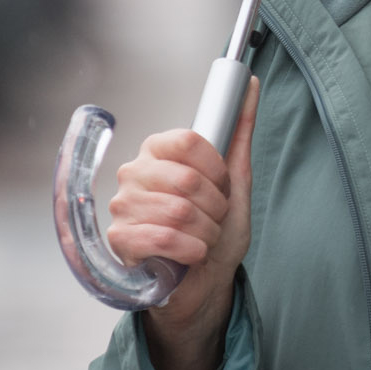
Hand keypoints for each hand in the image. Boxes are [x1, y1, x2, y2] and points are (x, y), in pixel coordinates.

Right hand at [108, 76, 256, 369]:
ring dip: (205, 232)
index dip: (215, 169)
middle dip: (215, 208)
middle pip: (187, 179)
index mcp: (159, 152)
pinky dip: (190, 250)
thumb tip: (251, 83)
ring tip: (201, 240)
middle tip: (213, 221)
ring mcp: (122, 206)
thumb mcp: (236, 181)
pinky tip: (190, 255)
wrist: (203, 286)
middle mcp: (135, 173)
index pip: (186, 140)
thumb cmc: (215, 233)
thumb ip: (240, 130)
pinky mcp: (119, 240)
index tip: (222, 187)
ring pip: (178, 211)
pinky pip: (161, 237)